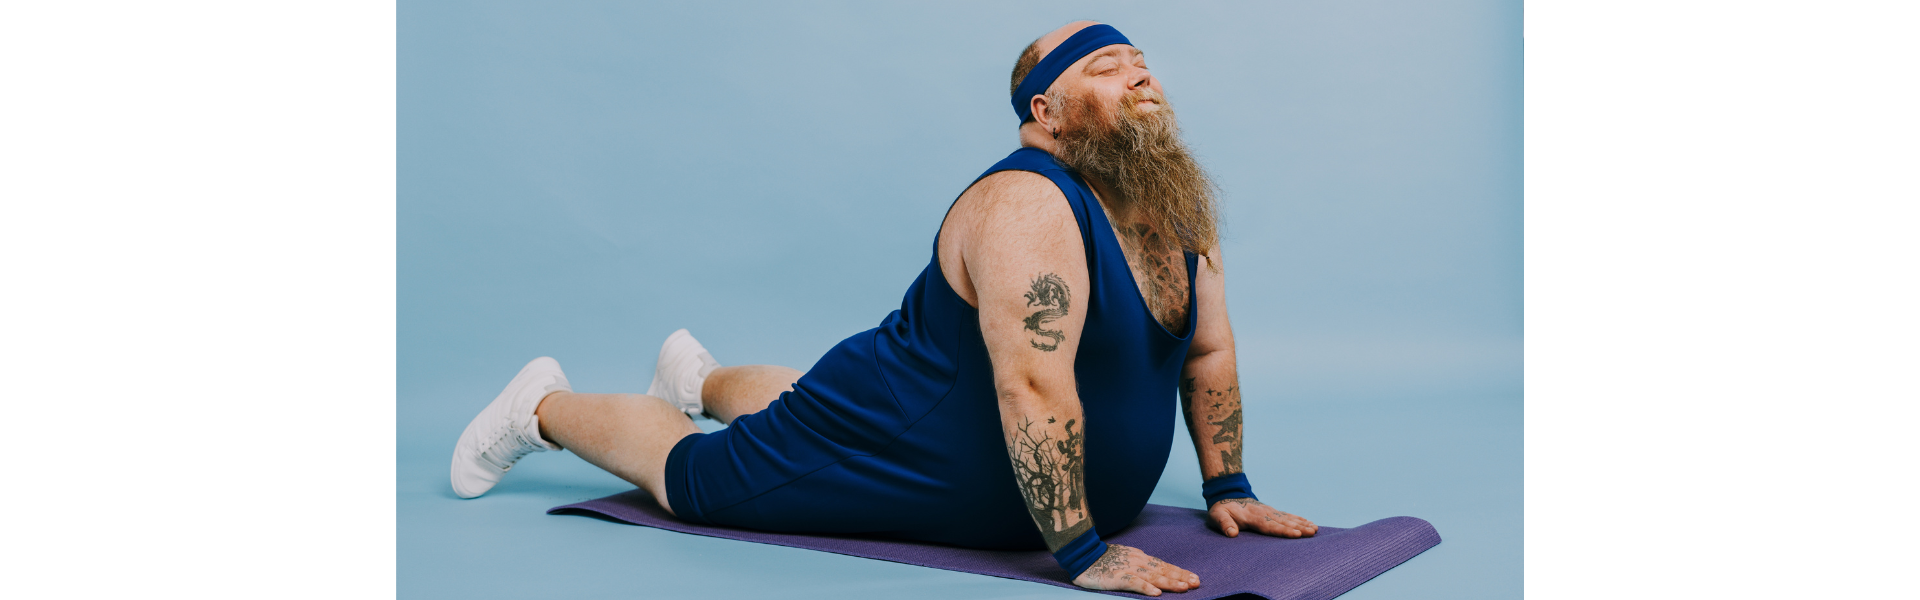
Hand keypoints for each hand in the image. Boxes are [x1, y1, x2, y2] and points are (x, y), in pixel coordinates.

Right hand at [1071, 543, 1199, 595]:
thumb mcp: (1125, 558)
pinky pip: (1134, 583)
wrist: (1081, 554)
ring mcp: (1128, 568)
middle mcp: (1138, 562)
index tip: (1193, 578)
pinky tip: (1156, 593)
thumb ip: (1139, 566)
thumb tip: (1156, 575)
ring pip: (1153, 576)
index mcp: (1140, 558)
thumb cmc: (1101, 559)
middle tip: (1196, 583)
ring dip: (1169, 582)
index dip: (1179, 572)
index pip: (1163, 566)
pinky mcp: (1117, 576)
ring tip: (1183, 588)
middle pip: (1163, 570)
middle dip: (1180, 577)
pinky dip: (1146, 588)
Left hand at [1208, 498, 1316, 537]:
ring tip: (1315, 529)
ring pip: (1288, 518)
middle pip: (1284, 522)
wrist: (1227, 494)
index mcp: (1253, 517)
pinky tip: (1310, 523)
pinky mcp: (1272, 512)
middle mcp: (1264, 513)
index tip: (1297, 534)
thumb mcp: (1217, 516)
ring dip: (1302, 523)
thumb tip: (1232, 533)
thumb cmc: (1221, 510)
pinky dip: (1299, 519)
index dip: (1284, 530)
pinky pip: (1288, 515)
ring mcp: (1270, 511)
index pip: (1270, 525)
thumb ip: (1224, 524)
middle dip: (1299, 527)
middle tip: (1313, 532)